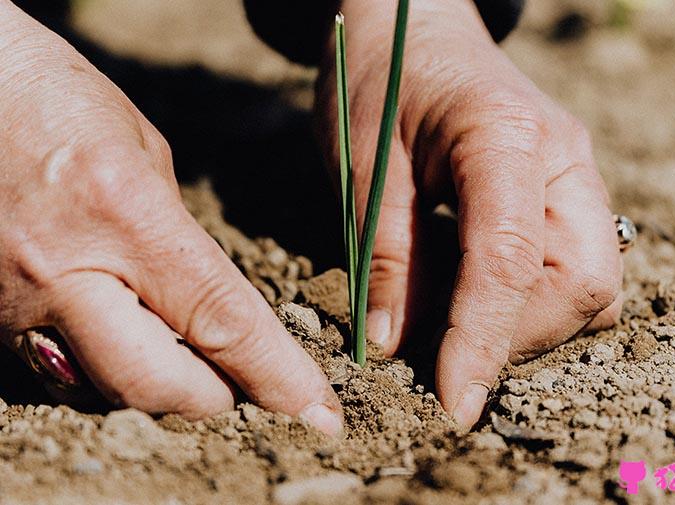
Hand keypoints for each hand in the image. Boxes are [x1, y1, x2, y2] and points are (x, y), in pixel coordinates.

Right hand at [0, 2, 340, 434]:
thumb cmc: (54, 99)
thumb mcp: (143, 152)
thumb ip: (177, 237)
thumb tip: (206, 303)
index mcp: (124, 214)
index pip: (220, 320)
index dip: (277, 377)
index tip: (318, 413)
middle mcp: (64, 271)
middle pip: (156, 386)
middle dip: (214, 402)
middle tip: (246, 392)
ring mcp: (14, 304)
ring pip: (103, 392)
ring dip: (160, 393)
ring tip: (193, 369)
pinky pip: (59, 373)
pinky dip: (107, 374)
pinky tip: (129, 345)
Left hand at [318, 0, 621, 428]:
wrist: (411, 24)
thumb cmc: (379, 77)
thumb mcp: (364, 162)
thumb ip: (386, 255)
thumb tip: (395, 346)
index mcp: (507, 135)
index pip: (511, 261)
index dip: (482, 342)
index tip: (453, 404)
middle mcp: (564, 158)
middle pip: (583, 284)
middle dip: (516, 337)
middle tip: (442, 355)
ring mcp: (575, 175)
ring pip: (590, 286)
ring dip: (526, 326)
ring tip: (453, 327)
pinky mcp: (566, 193)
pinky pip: (575, 270)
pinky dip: (530, 304)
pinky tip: (474, 298)